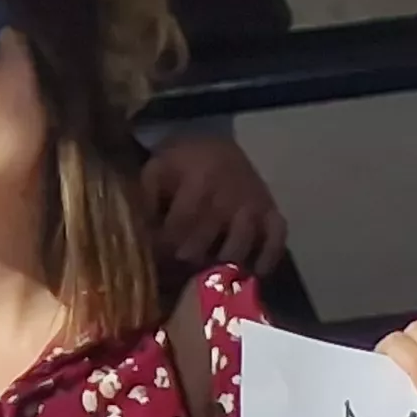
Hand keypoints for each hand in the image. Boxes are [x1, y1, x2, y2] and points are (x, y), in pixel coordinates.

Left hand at [142, 135, 288, 271]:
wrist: (217, 141)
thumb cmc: (182, 162)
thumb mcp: (156, 170)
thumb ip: (145, 200)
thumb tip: (141, 236)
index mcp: (199, 181)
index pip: (179, 227)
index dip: (164, 247)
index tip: (155, 257)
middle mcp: (231, 195)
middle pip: (206, 243)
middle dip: (187, 259)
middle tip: (177, 267)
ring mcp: (254, 206)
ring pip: (238, 249)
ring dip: (220, 267)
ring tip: (207, 275)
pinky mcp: (273, 212)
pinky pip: (276, 242)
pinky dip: (266, 260)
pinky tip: (253, 273)